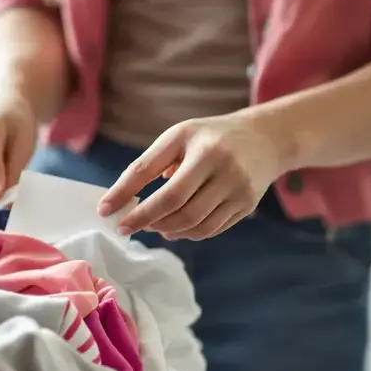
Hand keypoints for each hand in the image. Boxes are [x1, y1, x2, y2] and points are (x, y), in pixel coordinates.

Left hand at [97, 111, 289, 239]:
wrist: (265, 138)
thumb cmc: (210, 137)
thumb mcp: (178, 137)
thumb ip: (149, 164)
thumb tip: (121, 200)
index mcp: (202, 147)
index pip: (160, 182)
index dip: (130, 199)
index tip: (105, 212)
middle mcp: (224, 168)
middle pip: (178, 208)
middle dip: (146, 220)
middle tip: (126, 226)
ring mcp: (239, 190)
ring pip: (194, 225)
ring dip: (166, 230)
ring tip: (151, 226)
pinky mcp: (246, 206)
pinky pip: (210, 230)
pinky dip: (186, 234)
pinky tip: (173, 228)